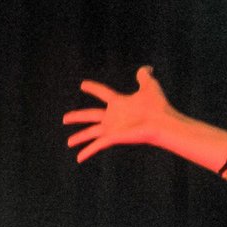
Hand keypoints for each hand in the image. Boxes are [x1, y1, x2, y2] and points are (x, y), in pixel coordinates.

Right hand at [61, 66, 214, 162]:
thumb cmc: (157, 105)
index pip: (102, 93)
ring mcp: (113, 128)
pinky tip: (79, 158)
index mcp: (119, 103)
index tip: (83, 85)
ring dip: (79, 137)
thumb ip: (144, 76)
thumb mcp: (149, 86)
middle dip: (77, 116)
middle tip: (64, 118)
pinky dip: (87, 151)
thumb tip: (146, 68)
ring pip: (90, 132)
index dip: (93, 88)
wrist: (162, 122)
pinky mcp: (113, 137)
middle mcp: (113, 116)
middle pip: (90, 115)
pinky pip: (97, 145)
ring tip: (68, 143)